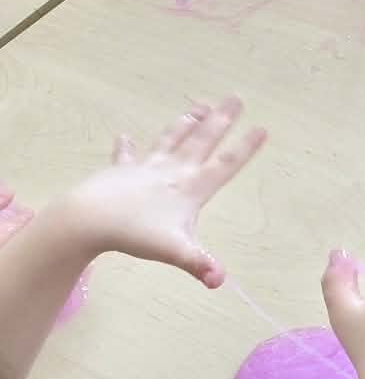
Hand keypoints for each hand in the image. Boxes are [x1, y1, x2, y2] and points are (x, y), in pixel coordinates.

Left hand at [46, 97, 266, 286]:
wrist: (87, 219)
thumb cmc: (133, 233)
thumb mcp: (174, 251)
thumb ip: (199, 264)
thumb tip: (220, 281)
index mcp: (190, 188)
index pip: (225, 165)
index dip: (245, 147)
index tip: (262, 127)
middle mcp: (172, 171)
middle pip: (202, 141)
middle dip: (221, 119)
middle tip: (235, 97)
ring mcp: (145, 168)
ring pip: (171, 140)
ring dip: (185, 123)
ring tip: (198, 106)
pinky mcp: (121, 171)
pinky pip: (126, 156)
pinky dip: (126, 146)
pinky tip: (125, 136)